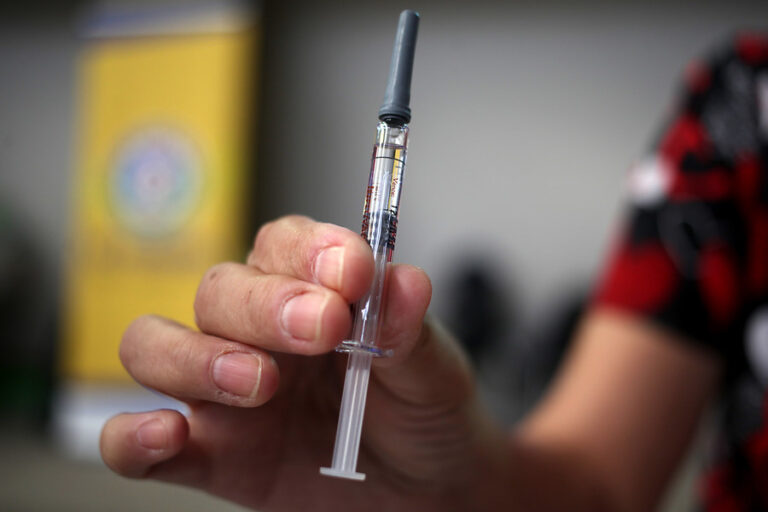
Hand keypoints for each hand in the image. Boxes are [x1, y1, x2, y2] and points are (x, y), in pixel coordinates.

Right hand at [100, 215, 507, 510]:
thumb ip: (408, 329)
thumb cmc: (423, 411)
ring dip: (196, 358)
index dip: (310, 250)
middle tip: (320, 326)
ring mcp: (224, 392)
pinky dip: (132, 437)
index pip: (285, 245)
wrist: (424, 488)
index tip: (351, 271)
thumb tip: (403, 284)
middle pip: (219, 291)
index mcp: (312, 291)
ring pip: (157, 347)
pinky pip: (137, 443)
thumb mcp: (431, 369)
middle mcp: (256, 332)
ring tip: (258, 382)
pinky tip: (165, 434)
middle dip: (263, 305)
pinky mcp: (210, 455)